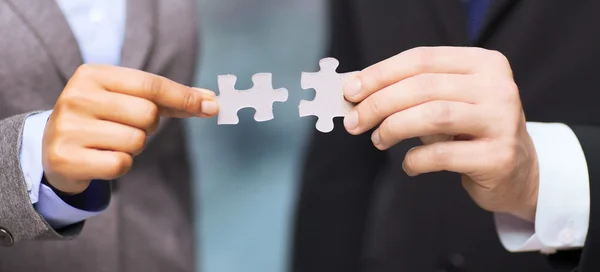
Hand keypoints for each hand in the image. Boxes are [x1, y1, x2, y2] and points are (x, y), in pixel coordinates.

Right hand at [42, 64, 217, 193]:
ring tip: (111, 142)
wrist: (53, 150)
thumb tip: (212, 101)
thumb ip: (170, 100)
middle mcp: (76, 96)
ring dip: (134, 147)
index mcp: (93, 74)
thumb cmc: (103, 120)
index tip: (212, 106)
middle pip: (147, 114)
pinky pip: (121, 164)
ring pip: (136, 141)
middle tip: (128, 127)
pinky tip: (102, 158)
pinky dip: (121, 165)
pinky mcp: (66, 158)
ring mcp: (68, 127)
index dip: (184, 97)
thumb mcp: (129, 100)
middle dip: (149, 126)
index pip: (151, 84)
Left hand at [342, 47, 538, 221]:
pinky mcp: (498, 156)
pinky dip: (415, 159)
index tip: (350, 90)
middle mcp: (497, 87)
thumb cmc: (471, 131)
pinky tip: (409, 164)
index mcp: (483, 63)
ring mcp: (501, 121)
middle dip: (379, 103)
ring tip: (378, 140)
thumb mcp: (447, 102)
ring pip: (433, 116)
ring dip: (394, 128)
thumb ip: (410, 92)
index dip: (380, 73)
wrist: (517, 172)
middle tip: (354, 121)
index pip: (421, 59)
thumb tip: (357, 91)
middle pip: (423, 86)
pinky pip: (442, 155)